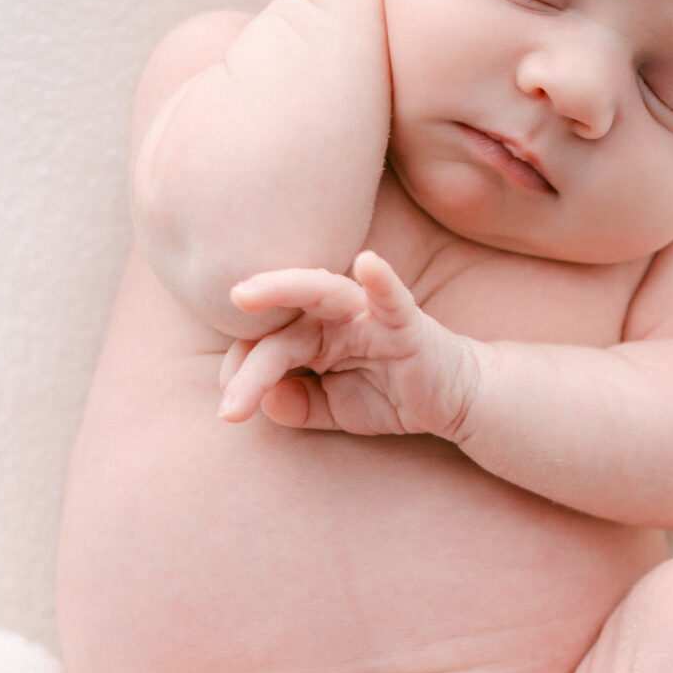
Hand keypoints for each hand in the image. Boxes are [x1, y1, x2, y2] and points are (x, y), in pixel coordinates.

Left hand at [218, 252, 485, 440]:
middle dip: (248, 338)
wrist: (452, 399)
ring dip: (283, 288)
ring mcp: (369, 314)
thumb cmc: (390, 394)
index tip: (231, 407)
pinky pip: (393, 298)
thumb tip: (265, 402)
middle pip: (285, 320)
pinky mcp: (406, 323)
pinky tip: (369, 263)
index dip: (244, 373)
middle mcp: (335, 316)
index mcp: (314, 333)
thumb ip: (298, 406)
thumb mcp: (334, 409)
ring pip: (322, 294)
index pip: (267, 345)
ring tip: (244, 294)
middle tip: (220, 367)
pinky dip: (382, 280)